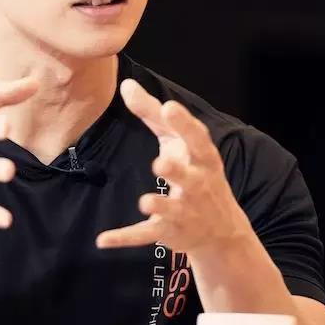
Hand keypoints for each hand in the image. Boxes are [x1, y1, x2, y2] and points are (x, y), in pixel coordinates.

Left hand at [96, 79, 251, 251]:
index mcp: (203, 159)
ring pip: (171, 209)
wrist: (222, 231)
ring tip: (145, 201)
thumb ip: (152, 114)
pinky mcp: (169, 232)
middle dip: (177, 171)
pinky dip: (125, 238)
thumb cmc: (195, 171)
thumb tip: (126, 84)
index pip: (197, 139)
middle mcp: (198, 185)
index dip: (184, 124)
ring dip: (160, 205)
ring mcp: (185, 211)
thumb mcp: (179, 142)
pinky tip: (102, 240)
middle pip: (190, 178)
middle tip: (160, 163)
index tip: (169, 107)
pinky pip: (146, 235)